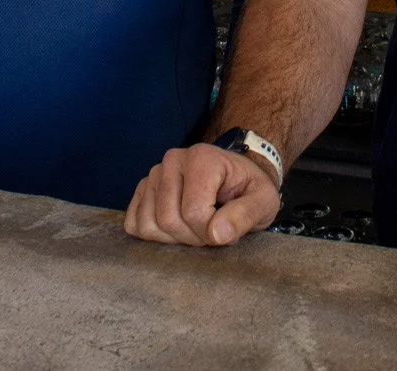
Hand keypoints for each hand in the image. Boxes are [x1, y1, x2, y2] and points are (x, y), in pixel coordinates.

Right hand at [124, 142, 279, 245]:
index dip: (210, 233)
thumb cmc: (249, 189)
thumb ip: (245, 215)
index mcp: (202, 159)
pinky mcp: (143, 188)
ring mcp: (154, 174)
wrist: (237, 178)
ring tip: (195, 227)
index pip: (193, 212)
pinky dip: (153, 235)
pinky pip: (133, 223)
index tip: (226, 229)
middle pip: (168, 219)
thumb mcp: (263, 201)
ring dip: (173, 238)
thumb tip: (217, 234)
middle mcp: (173, 160)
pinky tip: (176, 227)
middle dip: (192, 237)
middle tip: (211, 230)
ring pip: (148, 224)